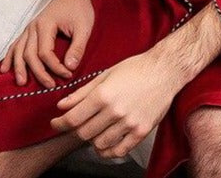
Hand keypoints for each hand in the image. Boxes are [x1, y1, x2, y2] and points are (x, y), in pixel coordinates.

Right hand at [0, 0, 93, 87]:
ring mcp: (29, 28)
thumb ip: (78, 47)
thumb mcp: (84, 27)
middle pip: (30, 54)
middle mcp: (33, 27)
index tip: (67, 75)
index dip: (55, 67)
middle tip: (50, 86)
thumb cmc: (79, 8)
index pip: (45, 52)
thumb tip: (70, 67)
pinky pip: (16, 45)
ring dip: (19, 68)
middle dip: (38, 72)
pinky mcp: (29, 30)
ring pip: (19, 51)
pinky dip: (10, 57)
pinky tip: (5, 69)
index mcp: (46, 25)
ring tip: (21, 83)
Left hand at [50, 50, 180, 158]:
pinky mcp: (141, 131)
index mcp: (104, 95)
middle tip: (75, 125)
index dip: (60, 123)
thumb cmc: (136, 68)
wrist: (165, 70)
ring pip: (99, 144)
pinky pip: (119, 150)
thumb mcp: (106, 74)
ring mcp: (129, 123)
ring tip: (94, 130)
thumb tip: (62, 104)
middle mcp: (115, 111)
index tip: (55, 123)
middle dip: (75, 131)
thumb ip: (82, 92)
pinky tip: (106, 142)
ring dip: (92, 140)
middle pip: (84, 133)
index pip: (73, 118)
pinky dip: (108, 150)